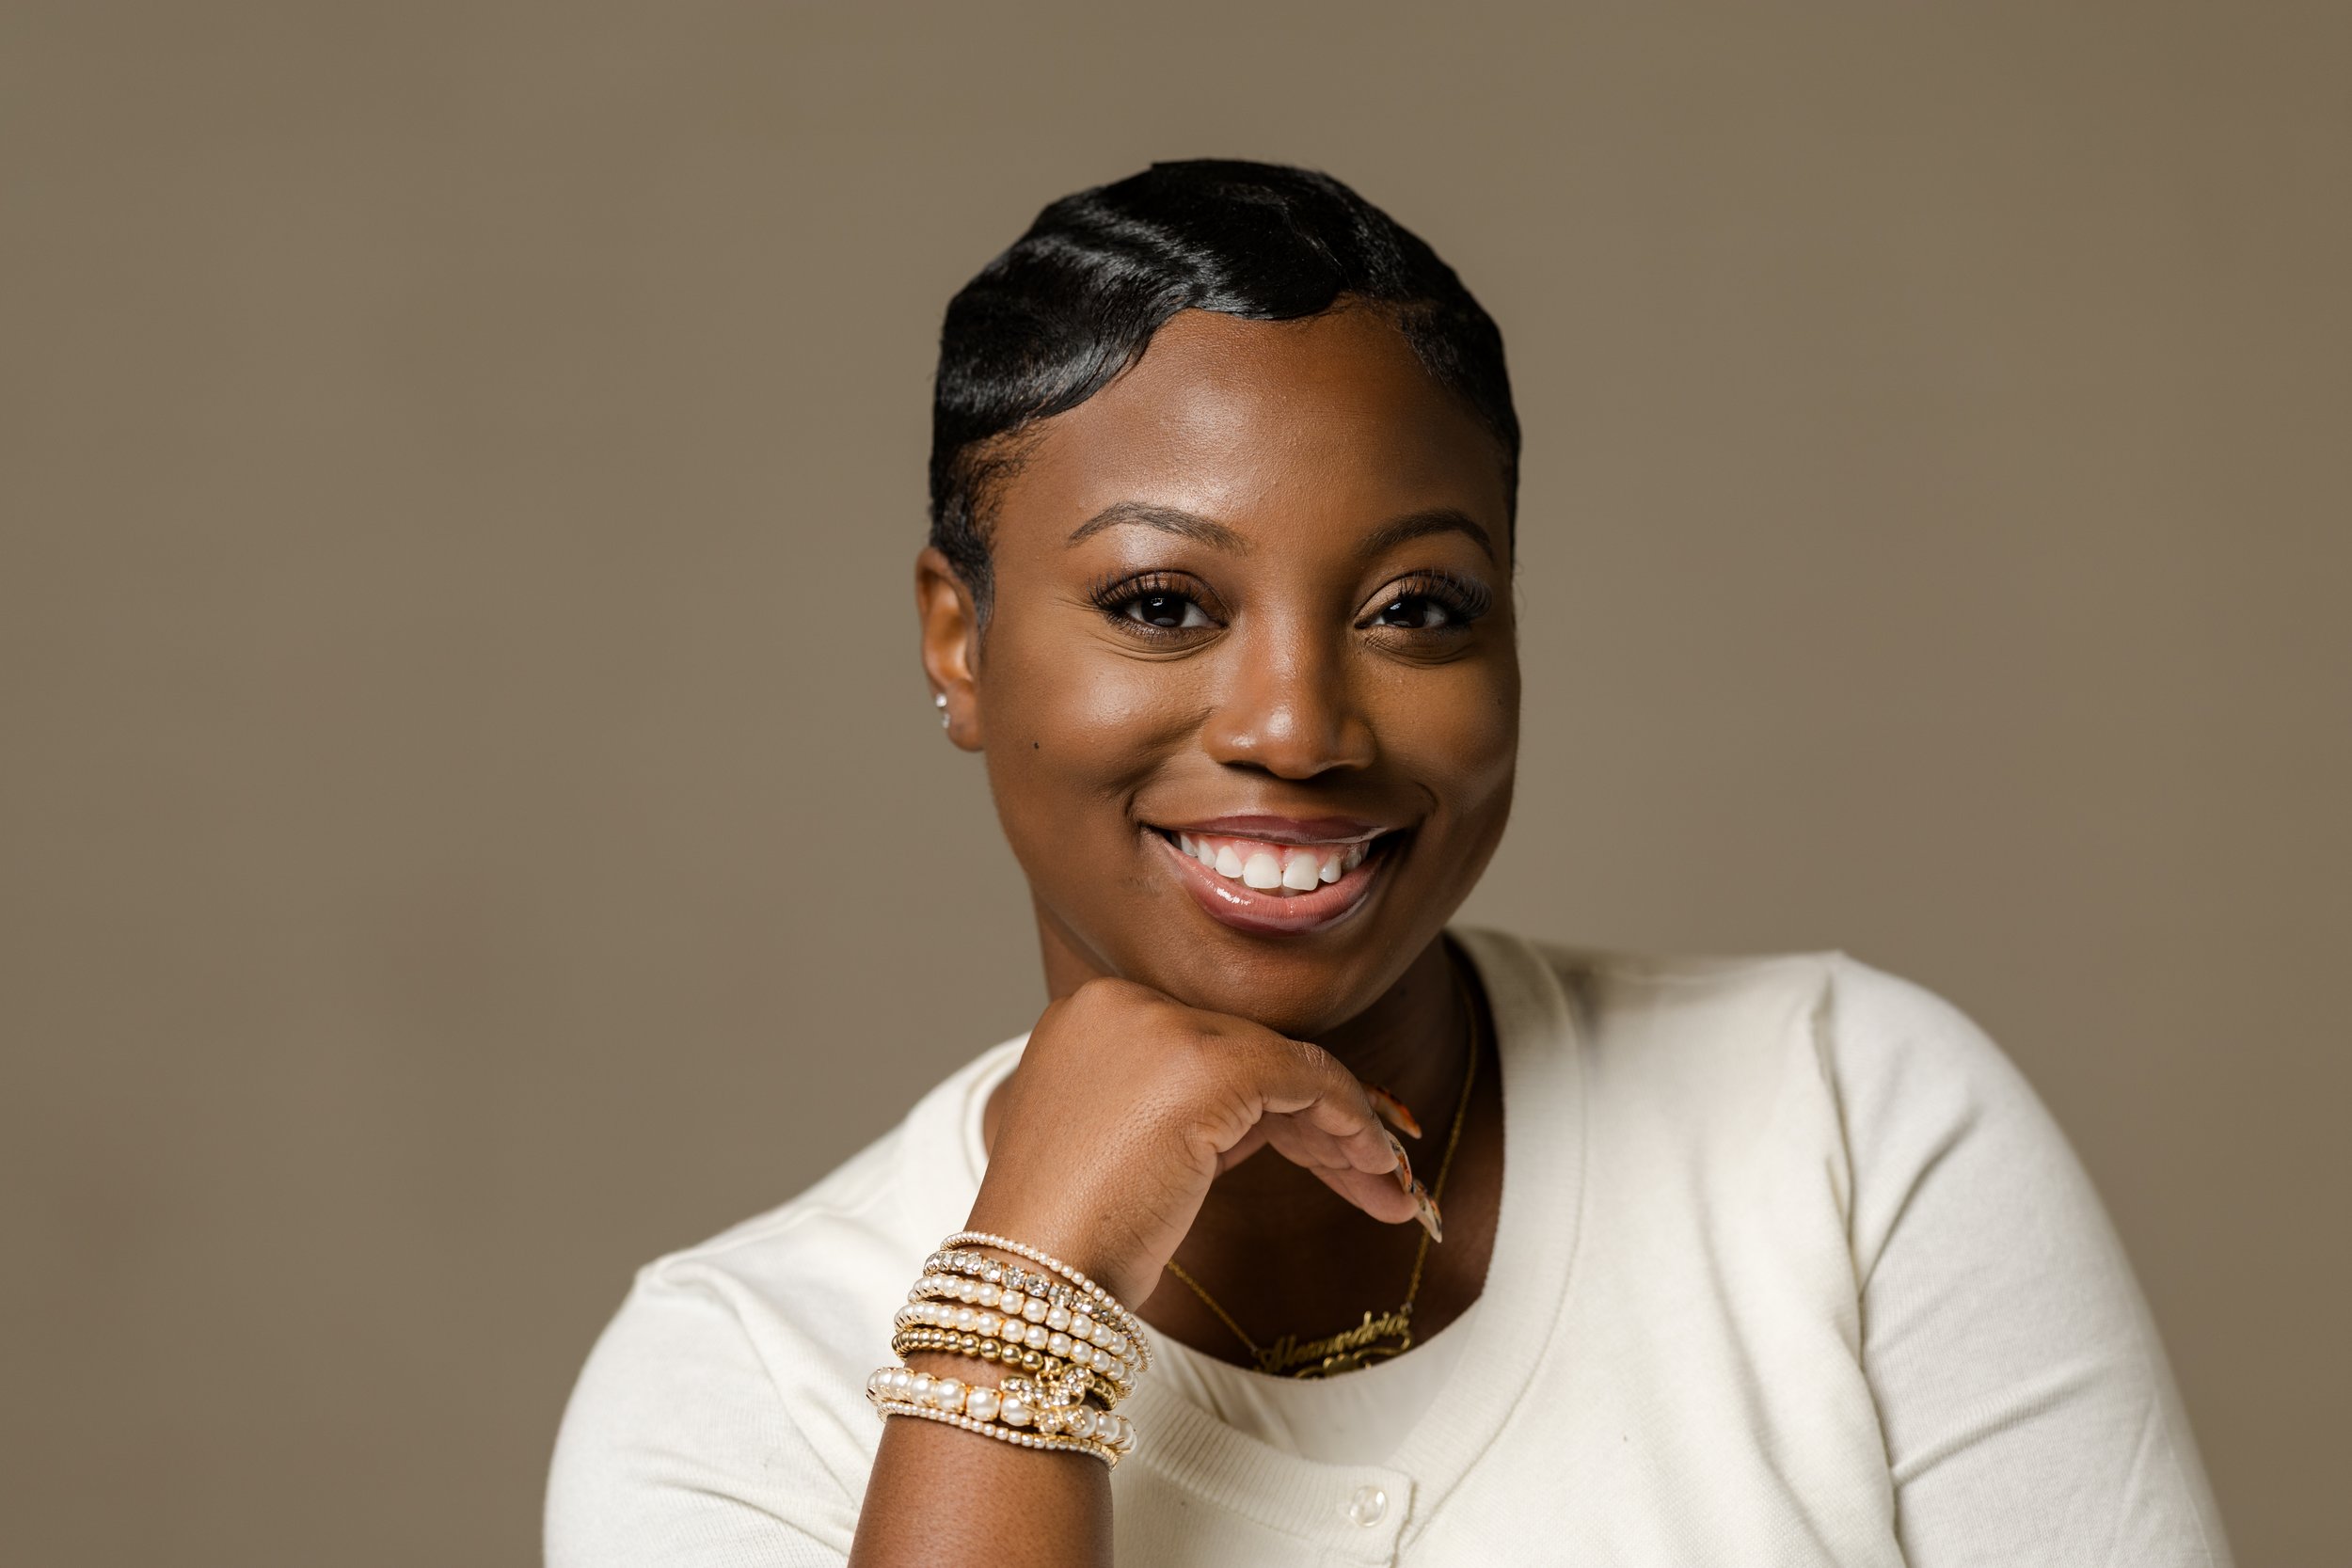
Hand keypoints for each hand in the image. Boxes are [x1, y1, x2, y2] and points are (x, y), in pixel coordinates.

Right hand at [966, 976, 1428, 1307]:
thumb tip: (1280, 1115)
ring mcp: (1159, 1026)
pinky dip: (1348, 1121)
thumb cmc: (1067, 1240)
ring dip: (1346, 1130)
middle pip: (1248, 1055)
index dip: (1276, 1103)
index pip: (1207, 1046)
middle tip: (1374, 1172)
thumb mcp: (1126, 1151)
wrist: (1030, 1282)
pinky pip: (1303, 1079)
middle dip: (1319, 1120)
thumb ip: (1191, 1112)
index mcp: (1088, 1017)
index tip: (1326, 1151)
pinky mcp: (1205, 1062)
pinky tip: (1379, 1167)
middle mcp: (1119, 1003)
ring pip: (1282, 1065)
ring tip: (1392, 1186)